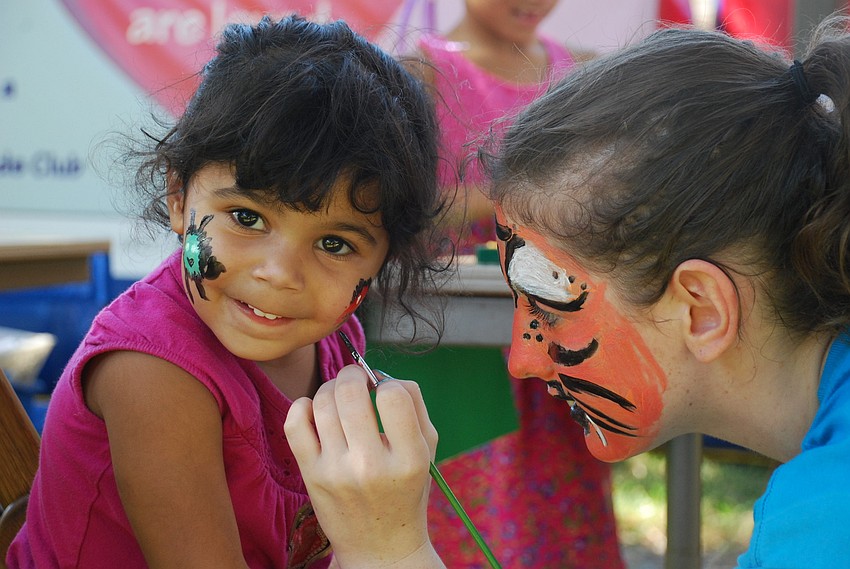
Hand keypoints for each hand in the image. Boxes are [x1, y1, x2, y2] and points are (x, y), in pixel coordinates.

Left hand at [284, 366, 444, 567]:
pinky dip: (303, 405)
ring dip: (330, 387)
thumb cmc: (406, 490)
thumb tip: (381, 373)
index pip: (393, 396)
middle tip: (356, 379)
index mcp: (409, 459)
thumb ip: (414, 404)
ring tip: (340, 396)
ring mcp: (336, 472)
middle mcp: (370, 466)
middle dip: (352, 374)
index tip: (385, 392)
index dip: (388, 383)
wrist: (380, 547)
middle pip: (350, 393)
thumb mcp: (427, 450)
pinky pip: (295, 423)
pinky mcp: (311, 476)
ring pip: (321, 403)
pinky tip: (316, 410)